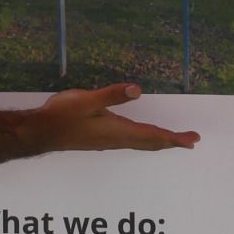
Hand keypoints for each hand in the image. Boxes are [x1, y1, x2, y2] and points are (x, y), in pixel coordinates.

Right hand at [36, 83, 199, 151]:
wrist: (40, 132)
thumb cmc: (62, 116)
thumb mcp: (87, 100)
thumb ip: (112, 95)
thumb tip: (137, 90)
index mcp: (118, 131)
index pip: (153, 136)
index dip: (175, 138)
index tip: (193, 140)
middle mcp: (116, 140)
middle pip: (151, 142)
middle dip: (172, 141)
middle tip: (191, 141)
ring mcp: (108, 141)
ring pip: (141, 143)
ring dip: (159, 141)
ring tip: (173, 140)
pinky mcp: (101, 140)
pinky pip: (131, 141)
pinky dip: (145, 139)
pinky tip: (141, 136)